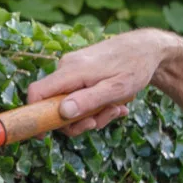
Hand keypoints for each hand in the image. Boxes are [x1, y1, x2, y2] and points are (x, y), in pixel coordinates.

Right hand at [27, 29, 180, 135]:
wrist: (148, 47)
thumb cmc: (135, 67)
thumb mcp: (116, 89)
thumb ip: (88, 101)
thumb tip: (63, 113)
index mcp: (70, 71)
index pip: (37, 92)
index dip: (34, 115)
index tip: (42, 135)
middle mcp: (66, 69)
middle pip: (55, 105)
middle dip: (78, 120)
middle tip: (100, 122)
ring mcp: (72, 70)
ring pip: (70, 103)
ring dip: (92, 114)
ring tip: (117, 109)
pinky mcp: (79, 73)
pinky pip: (79, 96)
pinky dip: (95, 105)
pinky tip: (115, 104)